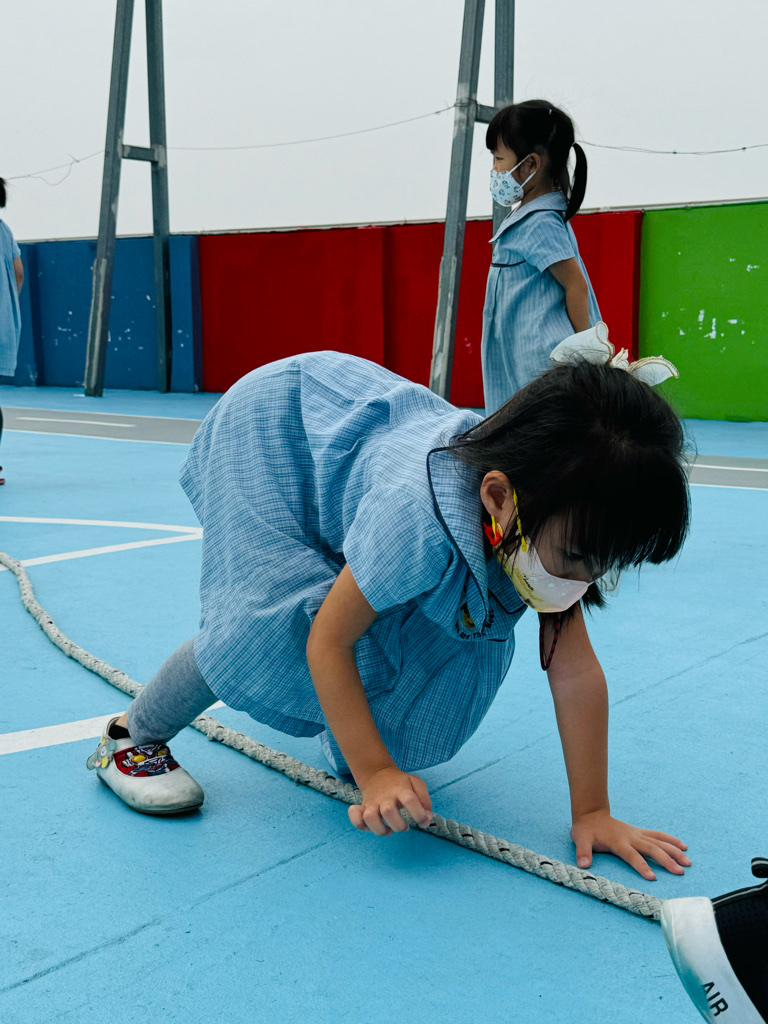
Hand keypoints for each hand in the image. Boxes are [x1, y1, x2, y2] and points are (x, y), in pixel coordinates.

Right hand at [349, 766, 432, 835]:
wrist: (377, 773)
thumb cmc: (401, 783)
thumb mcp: (416, 784)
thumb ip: (425, 801)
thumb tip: (426, 820)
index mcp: (401, 789)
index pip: (410, 801)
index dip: (419, 815)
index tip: (423, 822)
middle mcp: (385, 797)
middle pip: (388, 812)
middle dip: (399, 825)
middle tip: (405, 826)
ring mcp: (372, 803)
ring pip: (369, 818)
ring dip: (381, 829)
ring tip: (389, 829)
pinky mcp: (363, 809)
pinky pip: (356, 820)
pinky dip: (360, 825)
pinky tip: (371, 826)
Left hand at [570, 810, 690, 880]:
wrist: (591, 813)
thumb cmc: (586, 829)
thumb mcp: (579, 839)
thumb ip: (582, 851)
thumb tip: (583, 864)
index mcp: (618, 841)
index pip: (632, 855)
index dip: (641, 866)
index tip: (653, 877)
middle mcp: (631, 837)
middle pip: (651, 849)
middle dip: (666, 860)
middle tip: (680, 872)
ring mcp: (637, 834)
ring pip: (659, 842)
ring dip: (674, 851)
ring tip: (688, 862)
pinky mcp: (639, 832)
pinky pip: (658, 835)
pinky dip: (671, 840)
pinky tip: (683, 847)